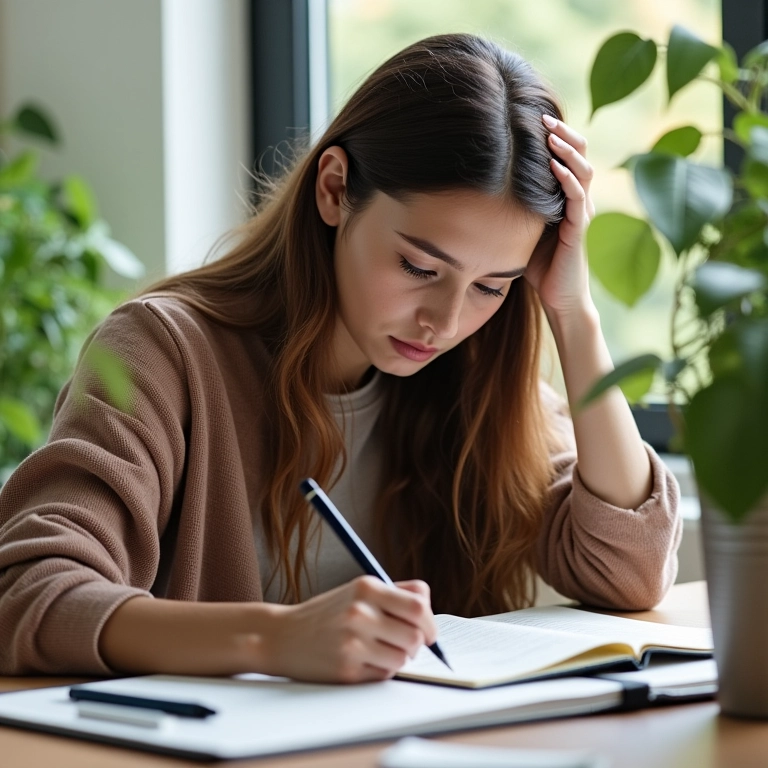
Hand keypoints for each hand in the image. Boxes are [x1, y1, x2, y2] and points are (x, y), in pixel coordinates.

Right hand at [262, 576, 437, 683]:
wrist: (282, 636)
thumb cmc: (327, 614)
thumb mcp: (357, 591)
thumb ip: (395, 592)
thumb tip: (428, 604)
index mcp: (366, 588)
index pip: (418, 606)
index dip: (430, 623)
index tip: (429, 632)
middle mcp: (359, 612)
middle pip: (415, 636)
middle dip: (417, 644)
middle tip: (406, 645)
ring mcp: (352, 642)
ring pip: (402, 659)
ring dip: (397, 658)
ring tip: (379, 651)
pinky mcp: (347, 669)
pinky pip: (384, 674)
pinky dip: (380, 670)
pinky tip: (363, 661)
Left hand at [525, 116, 596, 317]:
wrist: (559, 298)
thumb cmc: (540, 267)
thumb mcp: (523, 230)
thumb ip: (516, 208)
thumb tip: (483, 189)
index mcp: (566, 198)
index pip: (566, 157)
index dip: (554, 136)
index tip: (531, 116)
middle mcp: (579, 200)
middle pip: (579, 154)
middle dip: (562, 132)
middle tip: (541, 113)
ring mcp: (582, 213)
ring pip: (583, 170)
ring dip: (567, 148)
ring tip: (550, 131)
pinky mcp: (580, 228)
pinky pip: (578, 196)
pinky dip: (567, 178)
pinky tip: (555, 165)